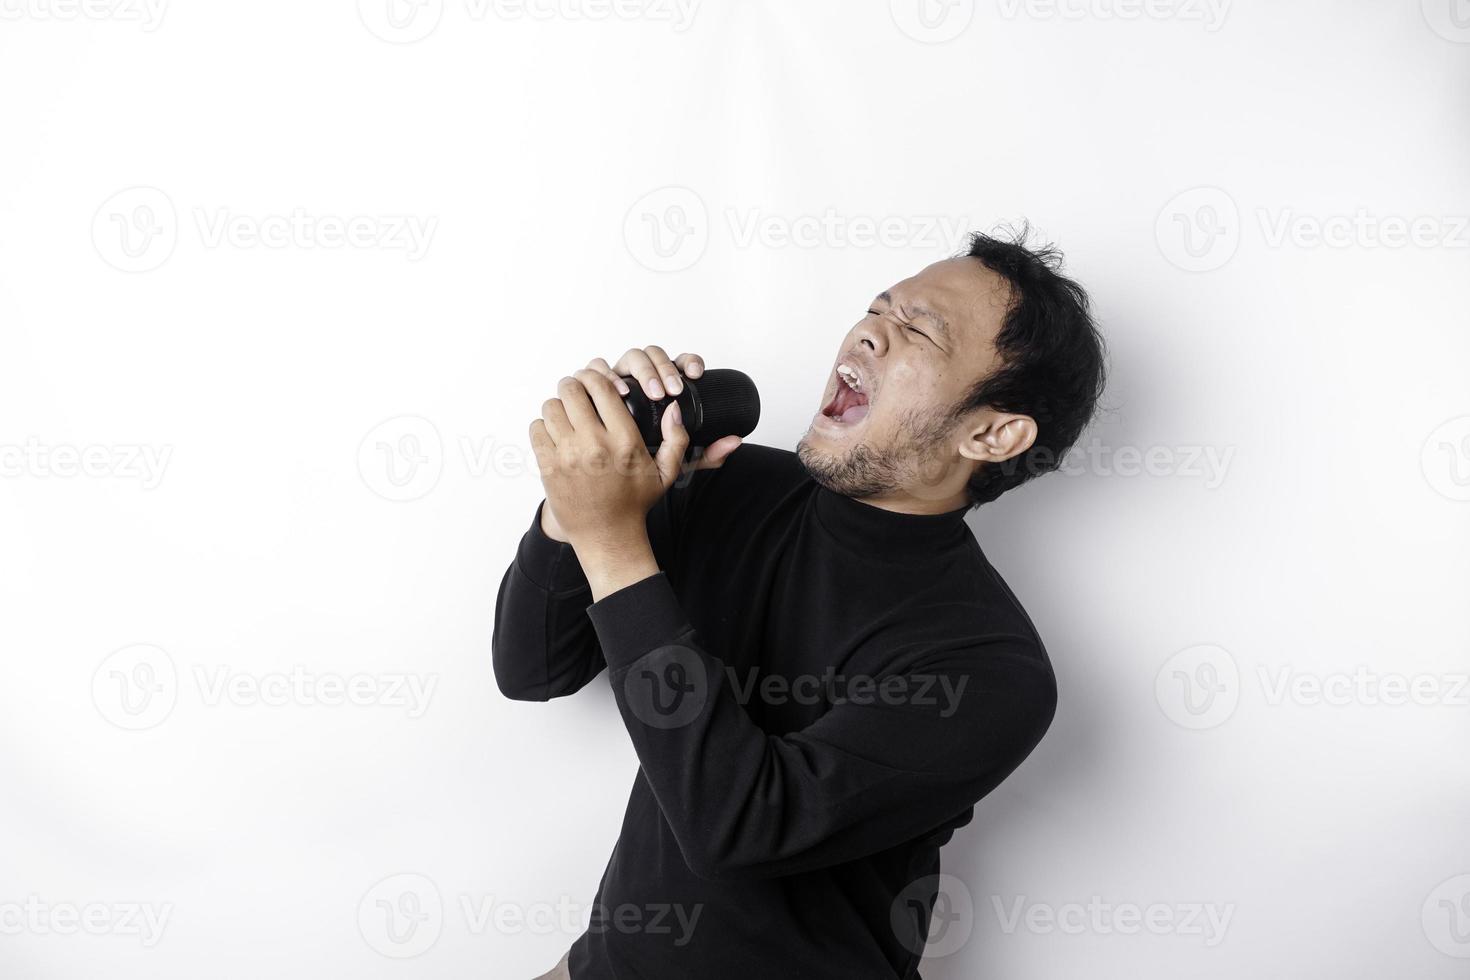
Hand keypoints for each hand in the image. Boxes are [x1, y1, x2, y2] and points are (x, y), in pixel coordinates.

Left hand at [539, 347, 742, 542]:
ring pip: (551, 406)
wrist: (606, 536)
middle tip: (576, 391)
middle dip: (573, 385)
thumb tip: (673, 408)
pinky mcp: (548, 467)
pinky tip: (556, 434)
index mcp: (624, 440)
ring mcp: (568, 456)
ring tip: (566, 415)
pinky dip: (543, 427)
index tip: (593, 378)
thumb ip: (675, 438)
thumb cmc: (634, 502)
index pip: (602, 387)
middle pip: (571, 390)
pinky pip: (536, 428)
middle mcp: (595, 445)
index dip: (595, 375)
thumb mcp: (665, 472)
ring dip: (557, 406)